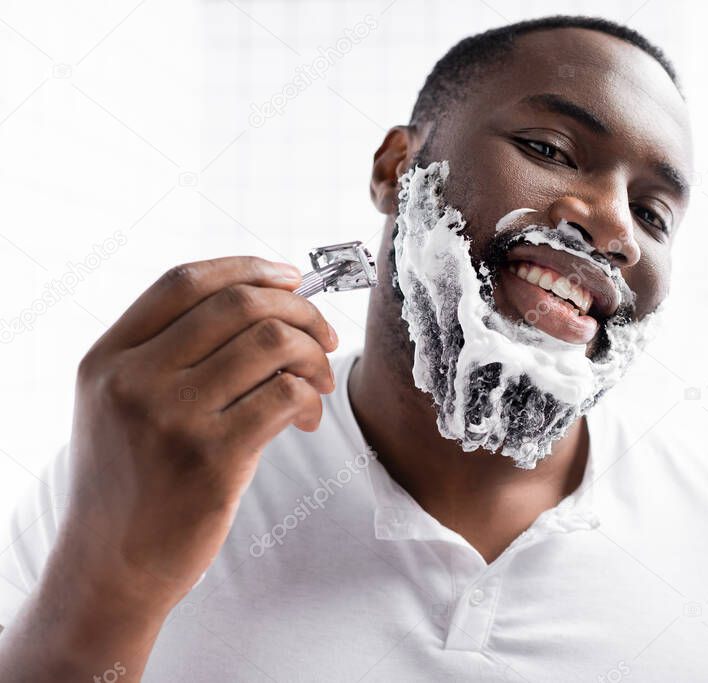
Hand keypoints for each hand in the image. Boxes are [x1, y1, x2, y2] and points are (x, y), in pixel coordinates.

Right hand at [63, 256, 337, 609]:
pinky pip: (287, 395)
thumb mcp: (121, 405)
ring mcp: (171, 417)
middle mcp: (134, 379)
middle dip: (301, 311)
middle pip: (239, 304)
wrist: (111, 566)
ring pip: (272, 342)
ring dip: (314, 356)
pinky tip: (309, 418)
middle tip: (324, 338)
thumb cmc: (132, 480)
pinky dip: (313, 398)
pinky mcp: (211, 458)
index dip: (248, 268)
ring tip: (320, 382)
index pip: (184, 281)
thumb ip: (171, 354)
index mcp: (109, 357)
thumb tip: (269, 307)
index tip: (290, 278)